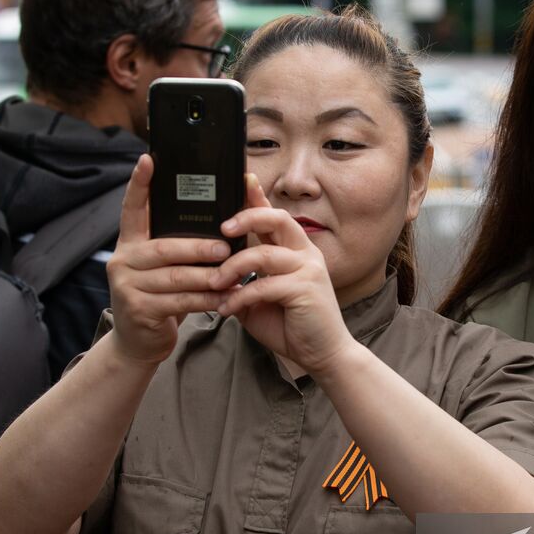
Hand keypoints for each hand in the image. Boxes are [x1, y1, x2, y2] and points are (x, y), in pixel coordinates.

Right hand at [104, 155, 230, 364]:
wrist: (138, 343)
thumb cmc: (160, 296)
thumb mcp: (164, 267)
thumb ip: (177, 244)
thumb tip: (219, 217)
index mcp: (130, 243)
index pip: (133, 208)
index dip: (139, 184)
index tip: (148, 159)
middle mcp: (123, 260)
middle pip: (164, 248)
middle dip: (198, 247)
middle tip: (226, 248)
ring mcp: (127, 286)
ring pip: (175, 277)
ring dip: (208, 276)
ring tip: (234, 273)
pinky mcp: (138, 310)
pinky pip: (180, 302)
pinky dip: (207, 300)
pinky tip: (226, 298)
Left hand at [210, 175, 357, 373]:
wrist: (322, 354)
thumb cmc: (291, 325)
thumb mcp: (258, 299)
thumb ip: (241, 280)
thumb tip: (211, 270)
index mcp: (294, 250)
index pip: (273, 216)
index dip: (257, 196)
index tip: (240, 179)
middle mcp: (304, 253)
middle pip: (276, 218)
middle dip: (246, 217)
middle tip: (222, 229)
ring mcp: (308, 269)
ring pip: (264, 254)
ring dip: (232, 268)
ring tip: (214, 283)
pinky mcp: (306, 289)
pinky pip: (264, 285)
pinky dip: (240, 297)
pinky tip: (226, 308)